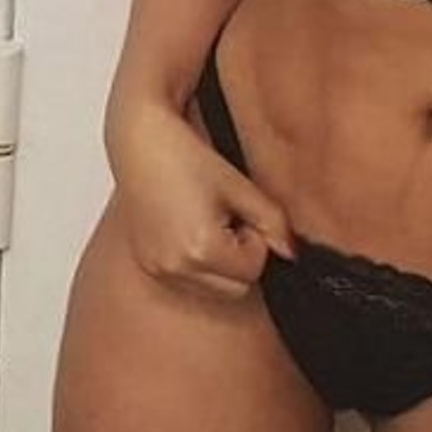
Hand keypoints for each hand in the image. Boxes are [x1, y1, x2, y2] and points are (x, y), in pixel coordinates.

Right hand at [107, 96, 296, 301]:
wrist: (140, 143)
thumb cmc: (188, 158)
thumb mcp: (240, 187)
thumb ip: (273, 222)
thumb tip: (291, 253)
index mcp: (202, 250)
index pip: (254, 270)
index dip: (256, 240)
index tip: (241, 211)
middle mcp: (176, 267)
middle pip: (234, 288)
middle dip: (241, 258)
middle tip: (228, 217)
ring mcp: (158, 269)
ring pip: (212, 288)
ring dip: (220, 264)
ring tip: (208, 220)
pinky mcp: (147, 264)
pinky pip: (187, 280)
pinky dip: (197, 262)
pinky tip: (189, 227)